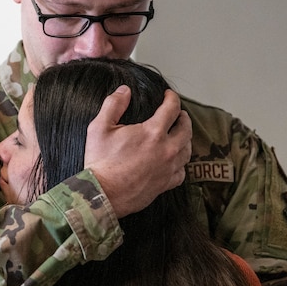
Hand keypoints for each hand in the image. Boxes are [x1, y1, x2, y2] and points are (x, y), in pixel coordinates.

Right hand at [84, 86, 191, 217]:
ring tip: (180, 135)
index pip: (172, 108)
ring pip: (187, 150)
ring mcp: (168, 168)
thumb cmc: (100, 162)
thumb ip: (113, 105)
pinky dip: (181, 164)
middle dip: (183, 118)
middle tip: (179, 114)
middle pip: (186, 129)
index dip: (172, 98)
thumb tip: (124, 91)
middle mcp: (166, 150)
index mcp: (153, 132)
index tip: (169, 96)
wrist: (102, 194)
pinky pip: (182, 172)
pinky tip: (175, 161)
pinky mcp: (165, 184)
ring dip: (185, 139)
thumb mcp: (100, 127)